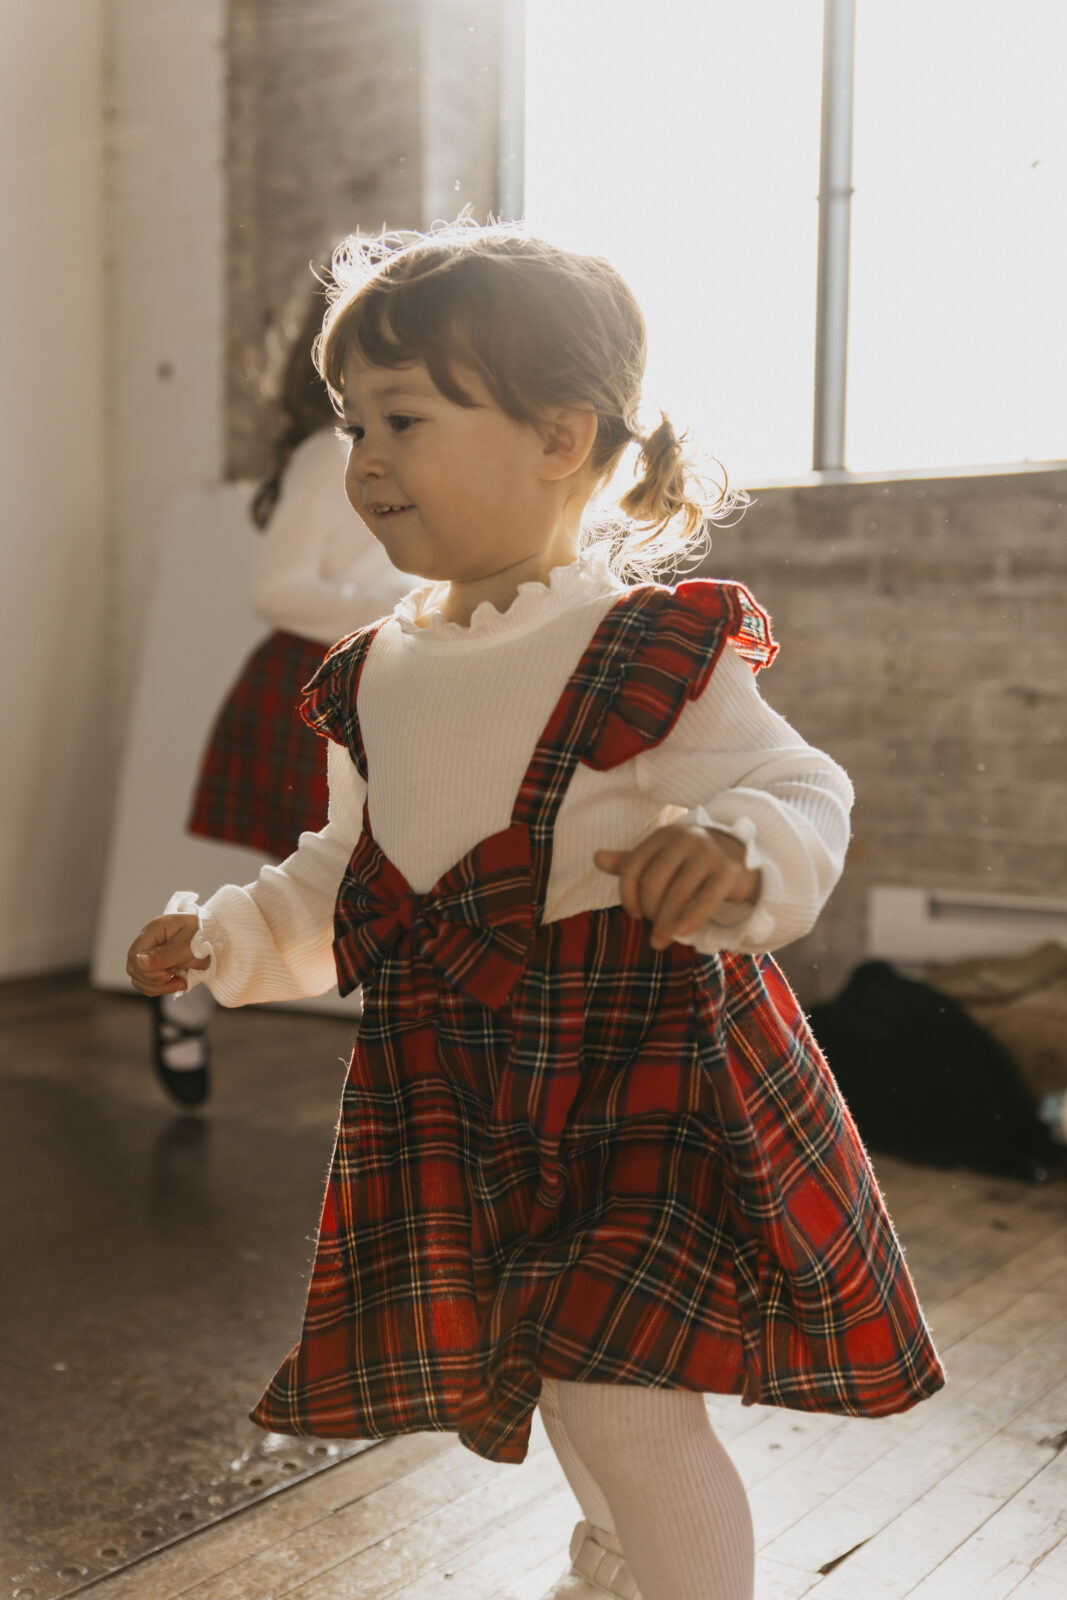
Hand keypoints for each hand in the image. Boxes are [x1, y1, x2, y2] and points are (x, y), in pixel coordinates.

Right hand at [126, 914, 209, 996]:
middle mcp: (147, 942)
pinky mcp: (155, 967)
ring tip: (180, 981)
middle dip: (155, 979)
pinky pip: (148, 984)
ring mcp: (149, 955)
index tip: (170, 972)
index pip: (135, 955)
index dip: (148, 970)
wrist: (217, 937)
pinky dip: (160, 989)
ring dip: (158, 986)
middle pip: (134, 968)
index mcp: (153, 931)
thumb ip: (165, 954)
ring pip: (139, 979)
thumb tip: (139, 962)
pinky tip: (177, 983)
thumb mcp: (188, 944)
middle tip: (177, 974)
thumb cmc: (204, 935)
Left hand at [594, 824, 760, 950]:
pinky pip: (705, 900)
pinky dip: (691, 919)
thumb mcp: (660, 858)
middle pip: (654, 882)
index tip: (634, 914)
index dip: (627, 894)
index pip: (633, 866)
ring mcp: (708, 853)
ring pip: (678, 894)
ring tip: (660, 941)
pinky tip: (682, 933)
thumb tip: (596, 858)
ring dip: (666, 923)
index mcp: (663, 835)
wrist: (740, 856)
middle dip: (649, 912)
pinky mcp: (728, 871)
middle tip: (652, 931)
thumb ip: (630, 861)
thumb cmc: (690, 861)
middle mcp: (685, 838)